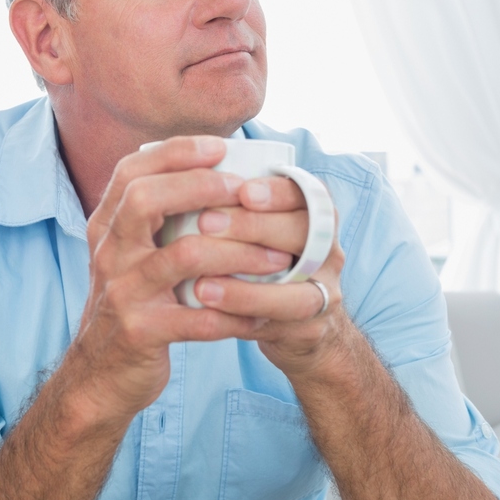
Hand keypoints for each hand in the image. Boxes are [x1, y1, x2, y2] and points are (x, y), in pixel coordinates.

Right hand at [68, 137, 296, 420]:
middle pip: (145, 200)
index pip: (130, 172)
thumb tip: (209, 170)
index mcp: (106, 228)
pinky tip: (263, 316)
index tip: (220, 147)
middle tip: (246, 191)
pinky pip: (198, 318)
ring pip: (184, 256)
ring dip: (238, 252)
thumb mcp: (127, 256)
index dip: (175, 152)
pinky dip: (236, 316)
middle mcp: (108, 253)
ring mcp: (122, 293)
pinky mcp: (140, 332)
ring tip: (277, 258)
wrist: (99, 375)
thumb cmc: (132, 305)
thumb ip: (152, 219)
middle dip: (201, 186)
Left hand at [191, 174, 345, 375]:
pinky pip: (281, 323)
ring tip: (201, 284)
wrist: (290, 320)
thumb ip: (227, 203)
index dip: (277, 191)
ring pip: (299, 289)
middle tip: (206, 223)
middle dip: (255, 227)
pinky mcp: (310, 327)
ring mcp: (325, 291)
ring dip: (247, 287)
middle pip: (305, 232)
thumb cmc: (257, 259)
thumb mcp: (249, 226)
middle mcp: (327, 249)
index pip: (305, 192)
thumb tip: (172, 172)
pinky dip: (244, 314)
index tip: (242, 191)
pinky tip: (210, 309)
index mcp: (313, 213)